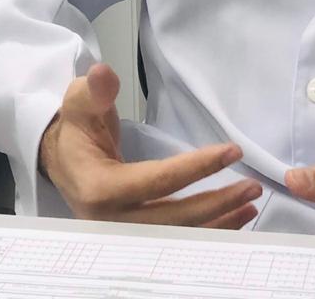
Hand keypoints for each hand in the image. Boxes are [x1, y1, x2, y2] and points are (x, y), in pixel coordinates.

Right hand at [39, 63, 261, 227]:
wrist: (61, 163)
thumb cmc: (76, 131)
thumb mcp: (79, 105)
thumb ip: (94, 91)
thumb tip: (103, 74)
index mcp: (99, 190)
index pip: (158, 181)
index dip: (197, 168)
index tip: (232, 152)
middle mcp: (112, 222)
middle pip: (174, 219)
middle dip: (217, 203)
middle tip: (253, 186)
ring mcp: (124, 237)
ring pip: (179, 237)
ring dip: (219, 223)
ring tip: (251, 205)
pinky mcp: (136, 240)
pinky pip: (176, 240)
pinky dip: (208, 232)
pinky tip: (235, 220)